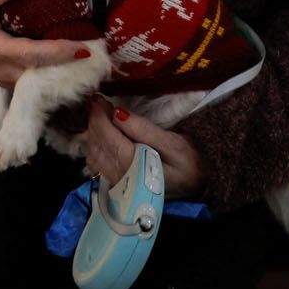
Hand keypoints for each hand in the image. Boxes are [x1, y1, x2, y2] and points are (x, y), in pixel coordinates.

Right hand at [0, 0, 86, 88]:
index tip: (84, 49)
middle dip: (66, 70)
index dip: (58, 53)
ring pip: (35, 84)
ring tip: (88, 63)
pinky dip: (49, 76)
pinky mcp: (6, 77)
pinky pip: (31, 82)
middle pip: (38, 76)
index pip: (30, 54)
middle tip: (96, 58)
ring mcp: (2, 76)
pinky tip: (69, 66)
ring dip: (60, 75)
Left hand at [85, 98, 204, 199]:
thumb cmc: (188, 164)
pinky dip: (95, 145)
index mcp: (133, 163)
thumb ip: (144, 130)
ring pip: (93, 153)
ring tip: (99, 115)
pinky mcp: (116, 184)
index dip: (99, 116)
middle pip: (96, 144)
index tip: (98, 98)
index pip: (106, 136)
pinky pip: (96, 163)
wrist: (196, 190)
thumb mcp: (174, 144)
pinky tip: (100, 134)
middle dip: (94, 121)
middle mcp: (119, 174)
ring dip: (92, 133)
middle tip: (98, 102)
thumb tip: (118, 113)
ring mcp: (116, 182)